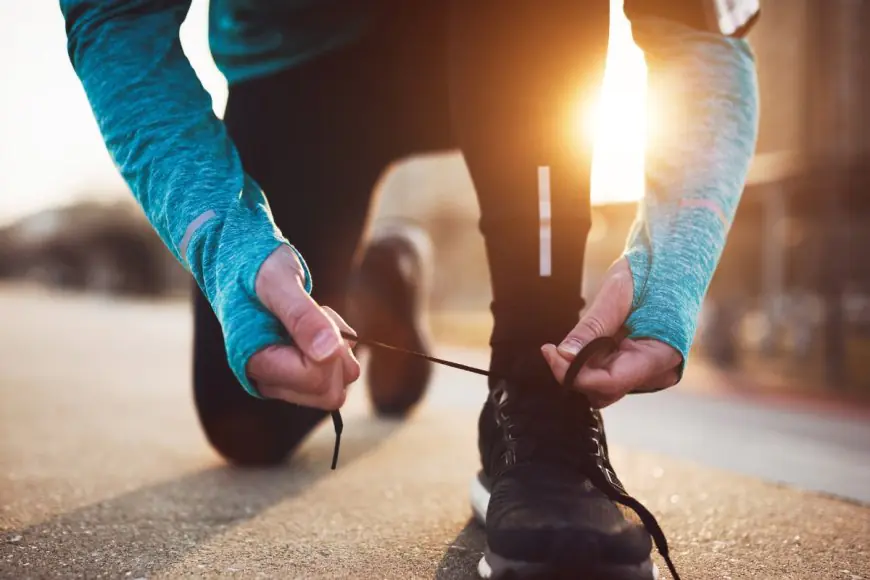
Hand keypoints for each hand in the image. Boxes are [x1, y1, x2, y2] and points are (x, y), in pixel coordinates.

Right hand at [246, 246, 360, 409]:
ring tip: (316, 318)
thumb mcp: (279, 280)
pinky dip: (336, 352)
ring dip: (338, 352)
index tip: (318, 313)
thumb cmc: (256, 267)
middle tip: (319, 315)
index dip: (330, 349)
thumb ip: (301, 315)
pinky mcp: (293, 377)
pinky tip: (317, 326)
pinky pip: (333, 380)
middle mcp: (266, 380)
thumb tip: (327, 352)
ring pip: (334, 391)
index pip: (315, 379)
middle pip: (329, 394)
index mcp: (255, 361)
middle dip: (337, 355)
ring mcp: (281, 382)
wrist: (242, 265)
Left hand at [541, 258, 681, 407]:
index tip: (551, 353)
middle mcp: (658, 372)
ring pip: (604, 386)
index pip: (611, 381)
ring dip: (583, 368)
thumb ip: (591, 328)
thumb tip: (564, 354)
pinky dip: (591, 363)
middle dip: (576, 373)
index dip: (576, 375)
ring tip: (574, 342)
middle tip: (553, 348)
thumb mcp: (616, 295)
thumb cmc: (651, 273)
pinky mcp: (638, 366)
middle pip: (606, 390)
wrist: (670, 264)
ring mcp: (649, 371)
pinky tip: (585, 344)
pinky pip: (609, 374)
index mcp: (661, 355)